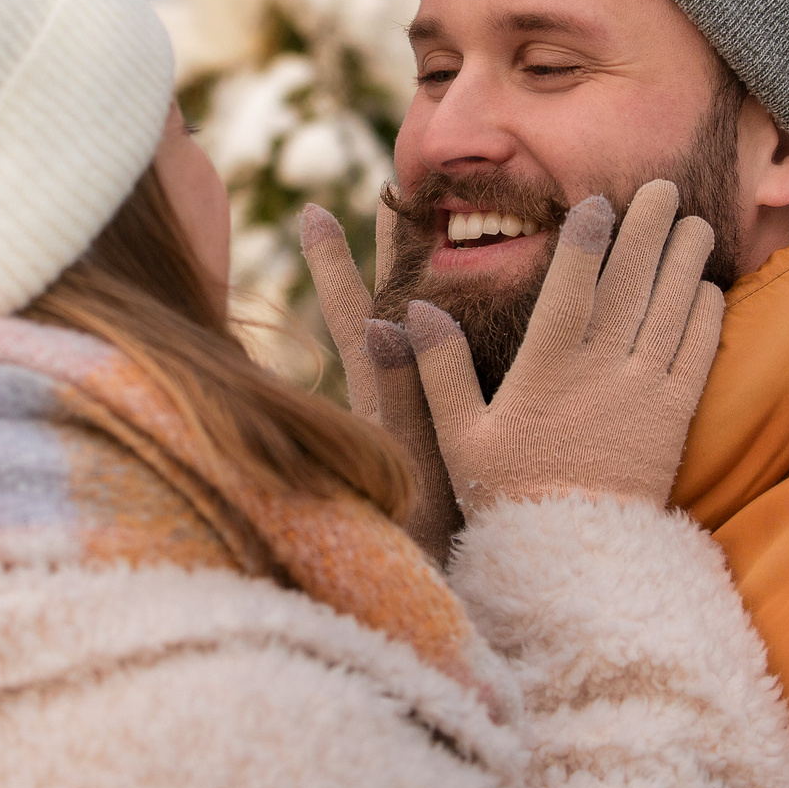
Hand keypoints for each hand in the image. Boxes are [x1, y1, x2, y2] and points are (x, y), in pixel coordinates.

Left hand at [299, 201, 459, 559]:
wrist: (442, 595)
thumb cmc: (420, 535)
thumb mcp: (407, 456)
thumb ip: (402, 389)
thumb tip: (386, 319)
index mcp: (379, 396)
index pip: (352, 314)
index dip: (331, 264)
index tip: (311, 210)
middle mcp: (395, 400)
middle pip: (388, 307)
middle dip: (391, 253)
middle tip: (393, 193)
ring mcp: (417, 420)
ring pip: (418, 335)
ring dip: (426, 283)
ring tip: (442, 230)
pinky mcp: (446, 440)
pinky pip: (447, 371)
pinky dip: (458, 334)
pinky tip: (477, 316)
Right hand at [405, 180, 723, 512]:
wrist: (575, 558)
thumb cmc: (507, 494)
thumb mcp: (457, 434)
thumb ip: (437, 367)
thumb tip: (413, 307)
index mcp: (546, 369)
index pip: (570, 288)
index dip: (586, 240)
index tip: (597, 202)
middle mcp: (602, 371)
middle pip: (632, 281)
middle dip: (648, 227)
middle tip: (661, 186)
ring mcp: (646, 391)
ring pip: (672, 307)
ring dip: (685, 259)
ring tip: (692, 223)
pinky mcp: (677, 417)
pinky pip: (700, 351)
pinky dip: (705, 313)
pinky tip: (706, 286)